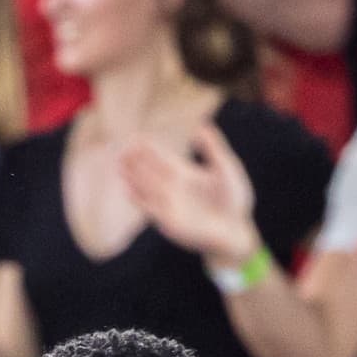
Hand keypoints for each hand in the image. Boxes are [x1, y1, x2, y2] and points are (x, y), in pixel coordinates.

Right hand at [120, 122, 262, 266]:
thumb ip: (213, 147)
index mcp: (187, 174)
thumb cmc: (235, 200)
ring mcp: (171, 205)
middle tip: (122, 149)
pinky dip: (139, 200)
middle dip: (136, 161)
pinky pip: (150, 209)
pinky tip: (128, 190)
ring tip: (119, 166)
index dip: (150, 149)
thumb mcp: (225, 168)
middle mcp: (175, 188)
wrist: (237, 231)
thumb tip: (202, 125)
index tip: (138, 137)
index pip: (163, 158)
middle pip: (150, 172)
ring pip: (147, 188)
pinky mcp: (170, 221)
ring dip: (133, 178)